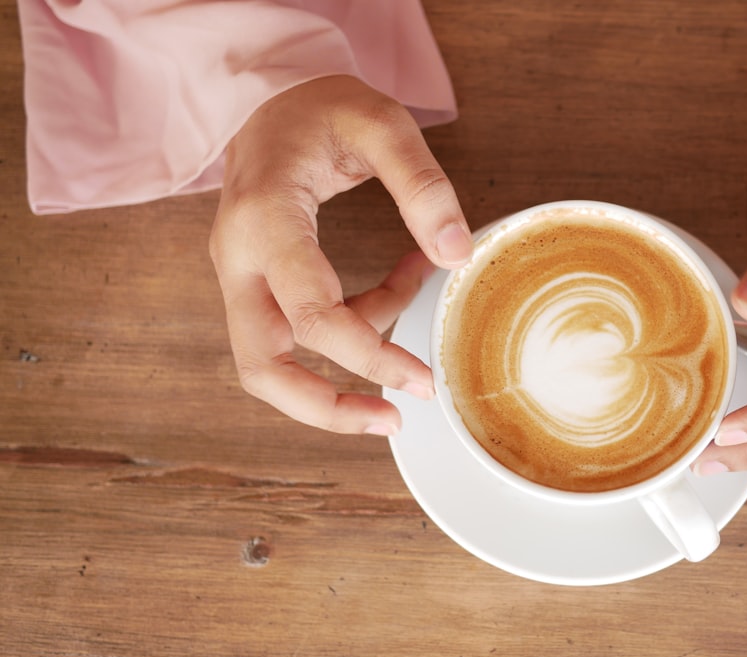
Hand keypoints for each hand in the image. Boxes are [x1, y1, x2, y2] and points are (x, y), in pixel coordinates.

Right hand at [209, 75, 471, 434]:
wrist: (270, 95)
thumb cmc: (322, 106)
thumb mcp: (382, 123)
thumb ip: (422, 185)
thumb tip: (457, 255)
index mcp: (265, 220)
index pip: (311, 316)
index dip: (369, 358)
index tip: (423, 379)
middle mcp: (238, 257)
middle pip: (262, 365)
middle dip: (326, 406)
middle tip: (393, 419)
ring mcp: (240, 273)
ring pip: (269, 360)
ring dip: (338, 373)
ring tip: (408, 324)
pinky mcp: (255, 280)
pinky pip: (296, 329)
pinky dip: (350, 325)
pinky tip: (399, 283)